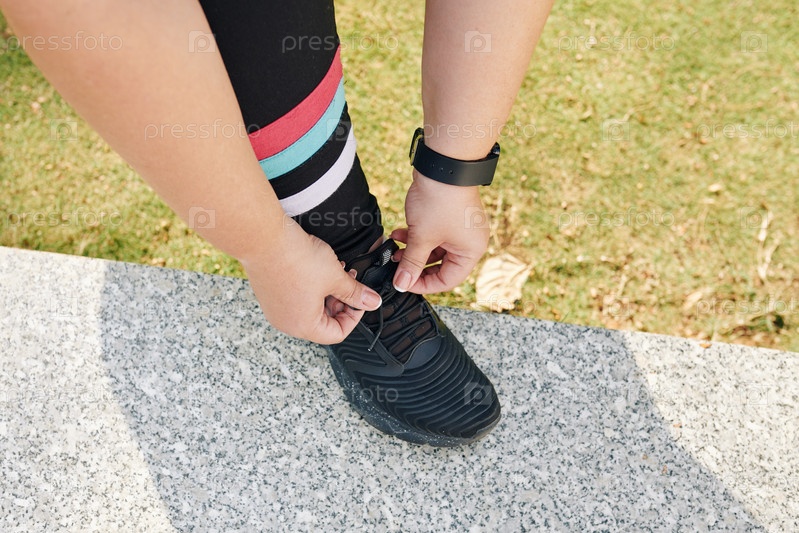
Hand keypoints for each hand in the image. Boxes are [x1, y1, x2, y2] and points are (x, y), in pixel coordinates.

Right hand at [240, 217, 381, 343]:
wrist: (263, 237)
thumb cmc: (295, 259)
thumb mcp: (335, 277)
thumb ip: (356, 293)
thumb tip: (373, 303)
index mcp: (303, 326)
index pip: (337, 334)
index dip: (354, 316)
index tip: (359, 298)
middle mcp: (287, 322)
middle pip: (323, 322)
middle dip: (340, 301)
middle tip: (348, 281)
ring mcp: (275, 309)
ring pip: (310, 308)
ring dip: (327, 292)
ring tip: (335, 271)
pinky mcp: (269, 294)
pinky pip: (296, 298)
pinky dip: (311, 287)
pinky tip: (318, 268)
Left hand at [391, 170, 489, 293]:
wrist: (441, 167)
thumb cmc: (440, 201)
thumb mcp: (422, 237)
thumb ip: (411, 263)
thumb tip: (402, 283)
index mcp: (471, 252)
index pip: (448, 280)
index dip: (423, 284)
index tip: (404, 283)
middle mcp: (469, 242)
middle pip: (440, 265)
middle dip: (416, 265)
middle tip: (397, 267)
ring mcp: (459, 229)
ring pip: (433, 249)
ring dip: (413, 250)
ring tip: (395, 249)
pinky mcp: (449, 217)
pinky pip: (432, 235)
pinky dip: (416, 236)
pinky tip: (399, 233)